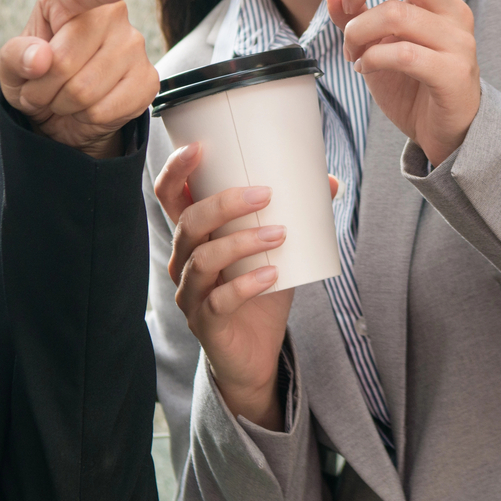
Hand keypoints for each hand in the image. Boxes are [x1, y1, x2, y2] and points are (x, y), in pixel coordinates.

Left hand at [0, 0, 158, 157]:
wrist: (60, 110)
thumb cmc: (36, 75)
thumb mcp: (10, 65)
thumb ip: (17, 55)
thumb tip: (40, 58)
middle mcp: (109, 14)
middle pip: (66, 59)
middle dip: (44, 85)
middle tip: (41, 88)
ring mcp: (134, 46)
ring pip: (84, 90)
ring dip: (63, 104)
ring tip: (62, 97)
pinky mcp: (147, 80)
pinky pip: (104, 110)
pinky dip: (86, 117)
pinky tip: (87, 107)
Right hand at [156, 143, 297, 427]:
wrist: (254, 353)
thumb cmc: (259, 291)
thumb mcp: (277, 250)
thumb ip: (297, 217)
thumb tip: (331, 181)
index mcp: (193, 237)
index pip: (168, 197)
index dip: (175, 171)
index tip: (199, 148)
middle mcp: (183, 261)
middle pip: (188, 224)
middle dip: (224, 204)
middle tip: (266, 194)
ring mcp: (190, 294)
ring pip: (203, 260)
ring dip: (242, 242)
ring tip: (279, 234)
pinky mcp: (205, 323)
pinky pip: (220, 301)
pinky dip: (247, 285)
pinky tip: (272, 276)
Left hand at [327, 0, 480, 166]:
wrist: (446, 130)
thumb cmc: (412, 81)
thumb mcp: (377, 45)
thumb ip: (356, 16)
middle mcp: (452, 11)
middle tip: (345, 7)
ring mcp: (457, 41)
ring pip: (396, 14)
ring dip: (359, 32)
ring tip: (353, 52)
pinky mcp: (454, 73)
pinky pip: (405, 53)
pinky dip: (374, 58)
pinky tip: (367, 68)